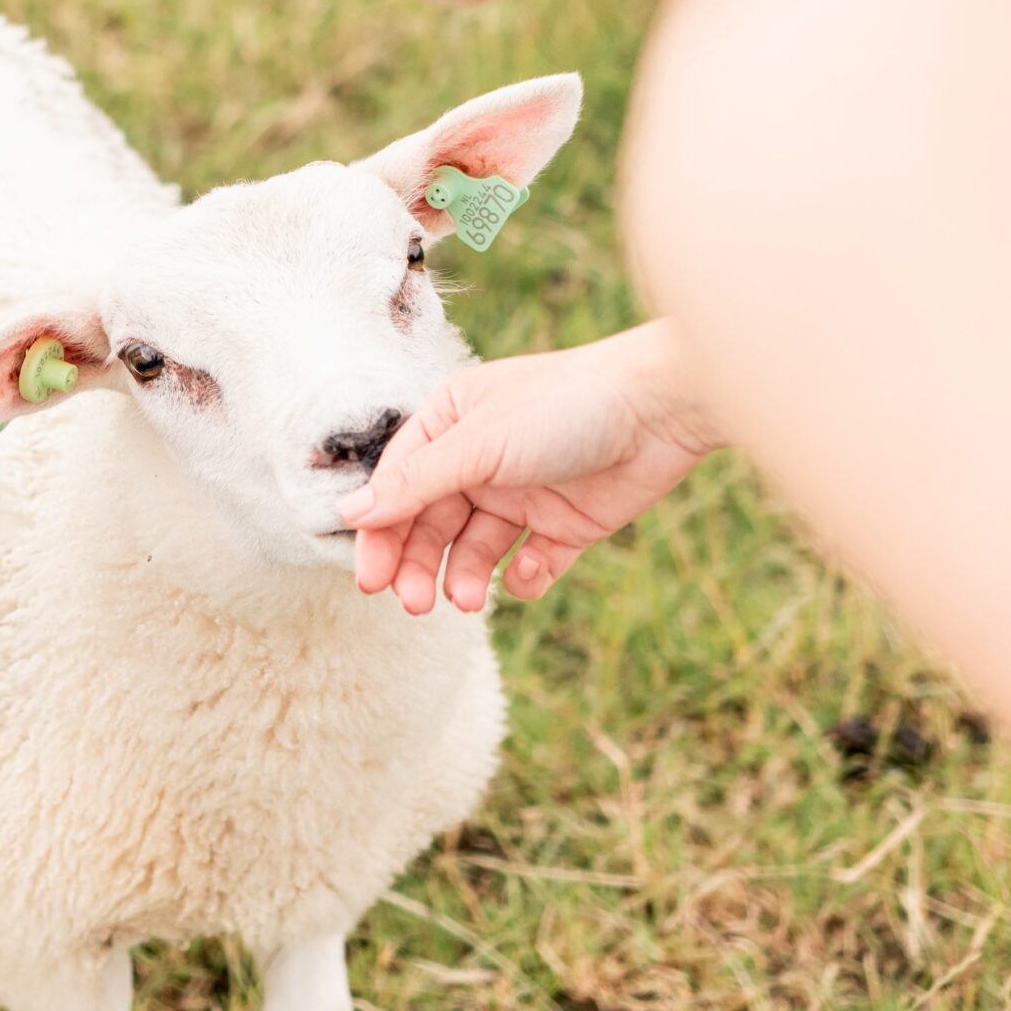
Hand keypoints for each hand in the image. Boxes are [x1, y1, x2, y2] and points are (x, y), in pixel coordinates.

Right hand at [337, 320, 719, 614]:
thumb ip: (415, 484)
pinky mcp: (565, 525)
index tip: (369, 581)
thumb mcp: (478, 445)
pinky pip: (530, 564)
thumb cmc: (564, 407)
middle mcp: (480, 460)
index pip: (399, 487)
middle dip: (419, 565)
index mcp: (450, 425)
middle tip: (415, 603)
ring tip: (467, 598)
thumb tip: (349, 514)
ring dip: (465, 576)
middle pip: (431, 525)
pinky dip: (524, 578)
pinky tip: (528, 572)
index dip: (381, 534)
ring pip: (475, 550)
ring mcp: (523, 494)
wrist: (660, 411)